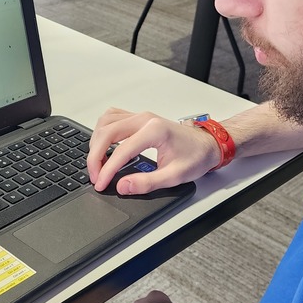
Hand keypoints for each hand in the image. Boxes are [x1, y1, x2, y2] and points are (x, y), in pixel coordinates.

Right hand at [87, 108, 221, 194]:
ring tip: (97, 164)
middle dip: (95, 156)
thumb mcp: (174, 176)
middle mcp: (144, 119)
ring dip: (96, 142)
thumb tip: (123, 186)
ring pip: (106, 122)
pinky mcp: (138, 118)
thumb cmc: (195, 156)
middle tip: (95, 176)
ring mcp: (140, 116)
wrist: (207, 144)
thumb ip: (146, 183)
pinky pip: (112, 119)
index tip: (101, 183)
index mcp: (154, 131)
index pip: (121, 151)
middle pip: (107, 132)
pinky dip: (102, 132)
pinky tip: (103, 147)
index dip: (107, 170)